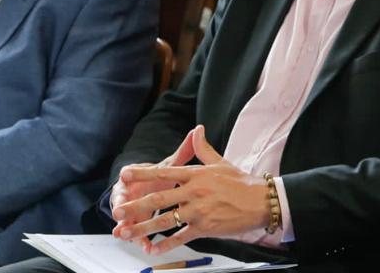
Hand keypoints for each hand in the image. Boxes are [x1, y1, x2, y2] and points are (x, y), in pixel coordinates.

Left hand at [111, 125, 271, 253]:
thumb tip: (197, 130)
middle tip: (117, 210)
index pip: (165, 171)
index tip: (124, 175)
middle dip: (135, 205)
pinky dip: (165, 244)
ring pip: (165, 221)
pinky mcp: (205, 227)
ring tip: (125, 233)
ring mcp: (199, 211)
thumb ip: (203, 149)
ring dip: (142, 228)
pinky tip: (152, 248)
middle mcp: (196, 191)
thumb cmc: (242, 182)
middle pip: (159, 198)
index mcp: (197, 174)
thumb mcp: (221, 163)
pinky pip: (180, 237)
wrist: (262, 201)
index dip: (143, 174)